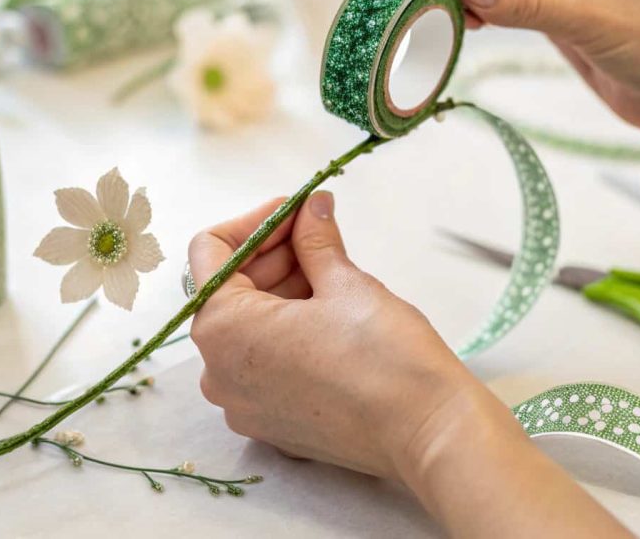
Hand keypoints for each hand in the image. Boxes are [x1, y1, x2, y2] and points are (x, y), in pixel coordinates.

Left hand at [188, 192, 485, 479]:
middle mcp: (218, 372)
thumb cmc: (386, 359)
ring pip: (247, 328)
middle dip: (271, 255)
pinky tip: (329, 313)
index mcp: (223, 330)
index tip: (296, 210)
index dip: (255, 222)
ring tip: (331, 271)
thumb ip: (315, 240)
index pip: (210, 252)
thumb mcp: (346, 283)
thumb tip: (311, 207)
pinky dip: (286, 330)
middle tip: (318, 232)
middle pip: (227, 290)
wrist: (429, 432)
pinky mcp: (271, 423)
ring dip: (281, 290)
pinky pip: (262, 363)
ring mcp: (243, 405)